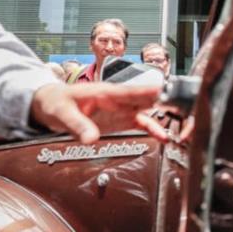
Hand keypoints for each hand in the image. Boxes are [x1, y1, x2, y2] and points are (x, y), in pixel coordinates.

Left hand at [29, 81, 169, 144]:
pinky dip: (153, 129)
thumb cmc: (55, 102)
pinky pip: (140, 124)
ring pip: (147, 111)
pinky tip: (163, 136)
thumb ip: (78, 126)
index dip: (148, 93)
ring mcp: (120, 110)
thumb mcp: (62, 113)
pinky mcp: (119, 120)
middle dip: (165, 101)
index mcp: (106, 92)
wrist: (49, 106)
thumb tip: (92, 139)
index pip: (131, 92)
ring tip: (180, 123)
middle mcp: (118, 100)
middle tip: (184, 106)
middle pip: (146, 99)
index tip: (165, 93)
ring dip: (162, 116)